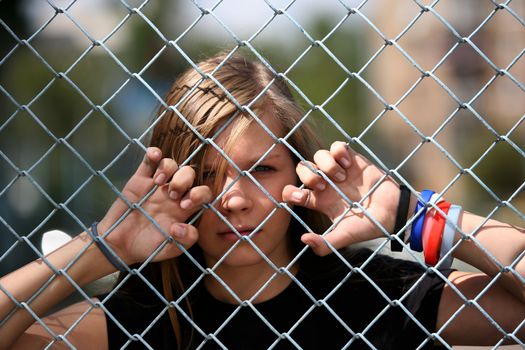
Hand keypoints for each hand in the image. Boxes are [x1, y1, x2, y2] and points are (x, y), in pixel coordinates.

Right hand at [98, 147, 211, 264]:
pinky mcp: (139, 179)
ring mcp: (157, 185)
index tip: (184, 206)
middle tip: (172, 195)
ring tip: (158, 183)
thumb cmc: (149, 247)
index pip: (203, 192)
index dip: (200, 194)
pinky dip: (153, 153)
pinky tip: (154, 155)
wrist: (120, 245)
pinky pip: (149, 160)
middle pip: (189, 174)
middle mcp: (174, 194)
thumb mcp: (171, 250)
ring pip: (171, 164)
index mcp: (185, 208)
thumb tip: (181, 225)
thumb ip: (185, 240)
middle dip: (184, 180)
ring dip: (169, 168)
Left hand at [282, 141, 399, 255]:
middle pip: (302, 169)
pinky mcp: (352, 160)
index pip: (294, 192)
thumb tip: (304, 240)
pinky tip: (348, 165)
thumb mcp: (345, 237)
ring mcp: (338, 170)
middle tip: (322, 185)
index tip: (302, 197)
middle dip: (307, 175)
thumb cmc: (369, 226)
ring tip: (340, 176)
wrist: (394, 212)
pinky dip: (339, 152)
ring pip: (317, 156)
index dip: (290, 192)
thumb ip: (325, 244)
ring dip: (325, 164)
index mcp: (320, 201)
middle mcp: (326, 184)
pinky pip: (336, 146)